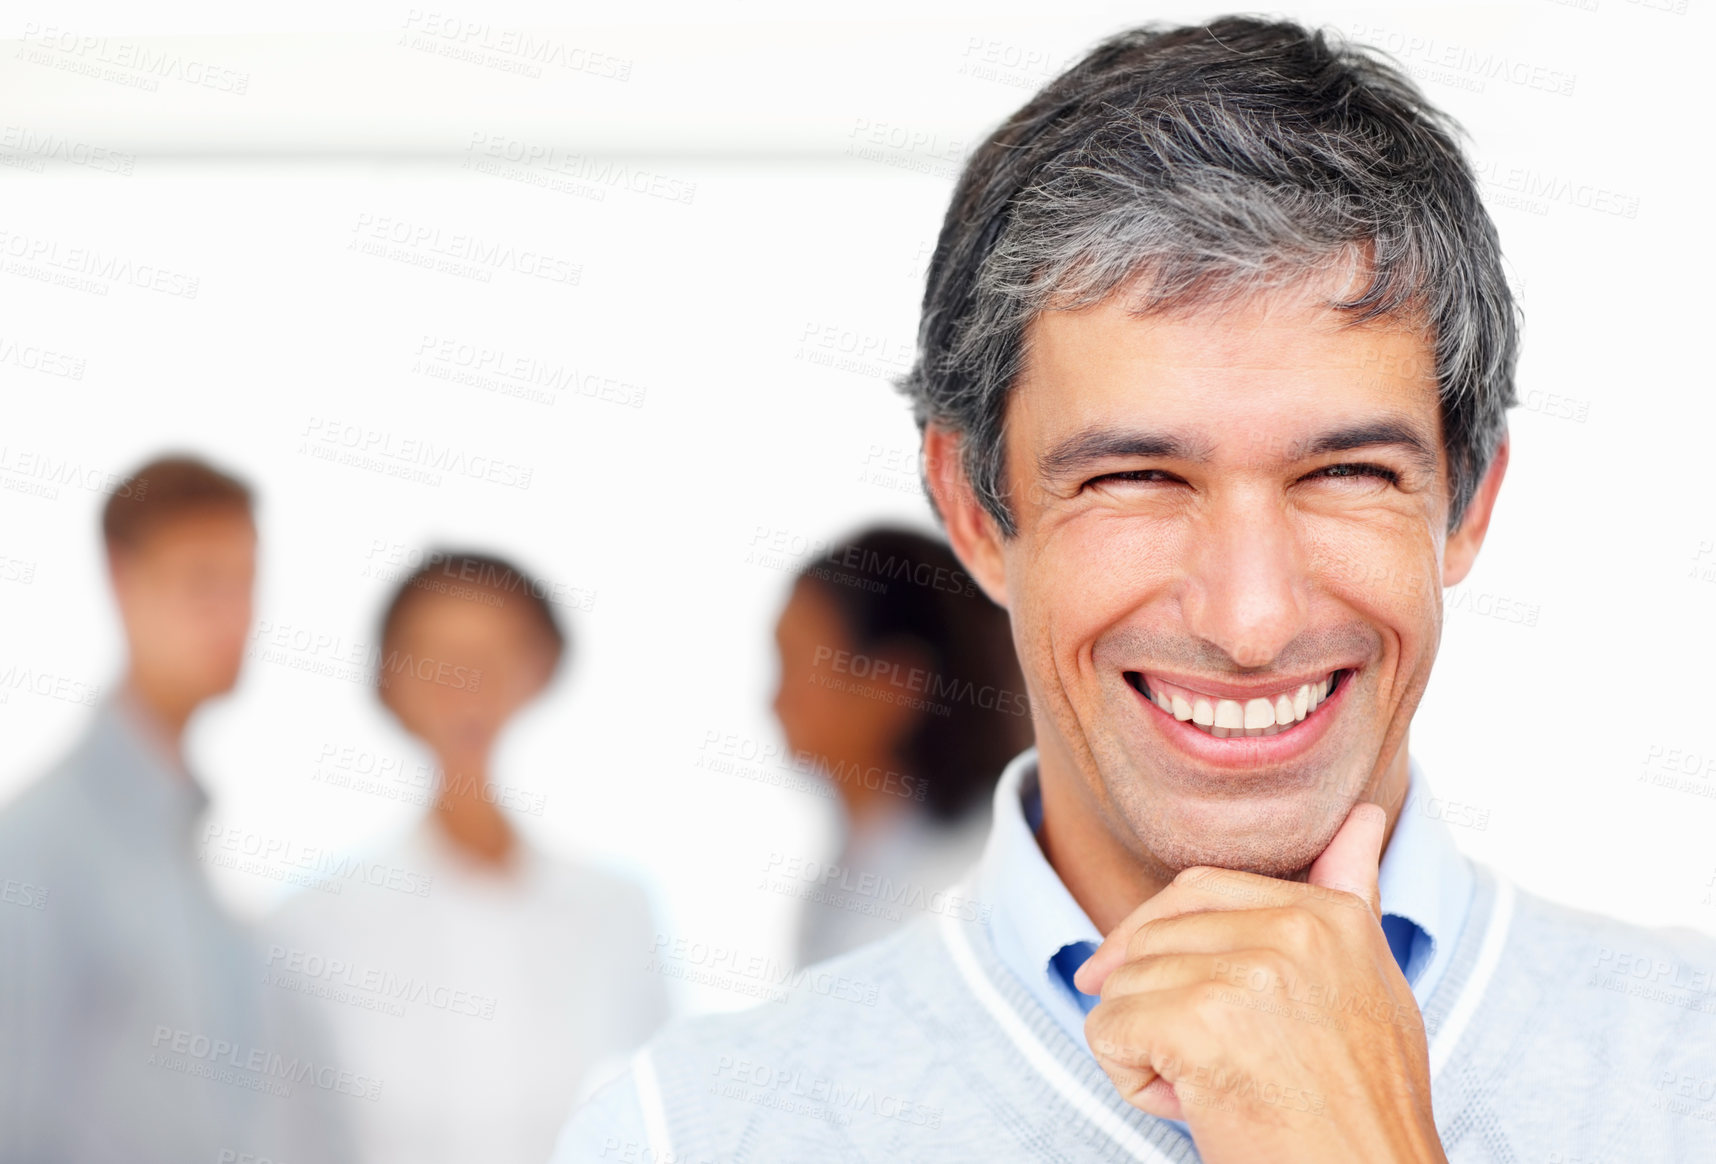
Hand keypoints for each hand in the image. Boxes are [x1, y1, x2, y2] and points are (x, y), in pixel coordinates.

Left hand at [1072, 804, 1445, 1163]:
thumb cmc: (1362, 1106)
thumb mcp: (1369, 986)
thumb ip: (1350, 896)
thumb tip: (1363, 818)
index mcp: (1331, 916)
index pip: (1197, 890)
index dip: (1151, 936)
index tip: (1130, 974)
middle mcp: (1294, 930)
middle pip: (1152, 936)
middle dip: (1150, 999)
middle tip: (1195, 1060)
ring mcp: (1246, 972)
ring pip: (1124, 985)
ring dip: (1146, 1047)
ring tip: (1212, 1088)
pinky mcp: (1200, 1022)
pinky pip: (1108, 1031)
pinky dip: (1132, 1080)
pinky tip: (1193, 1106)